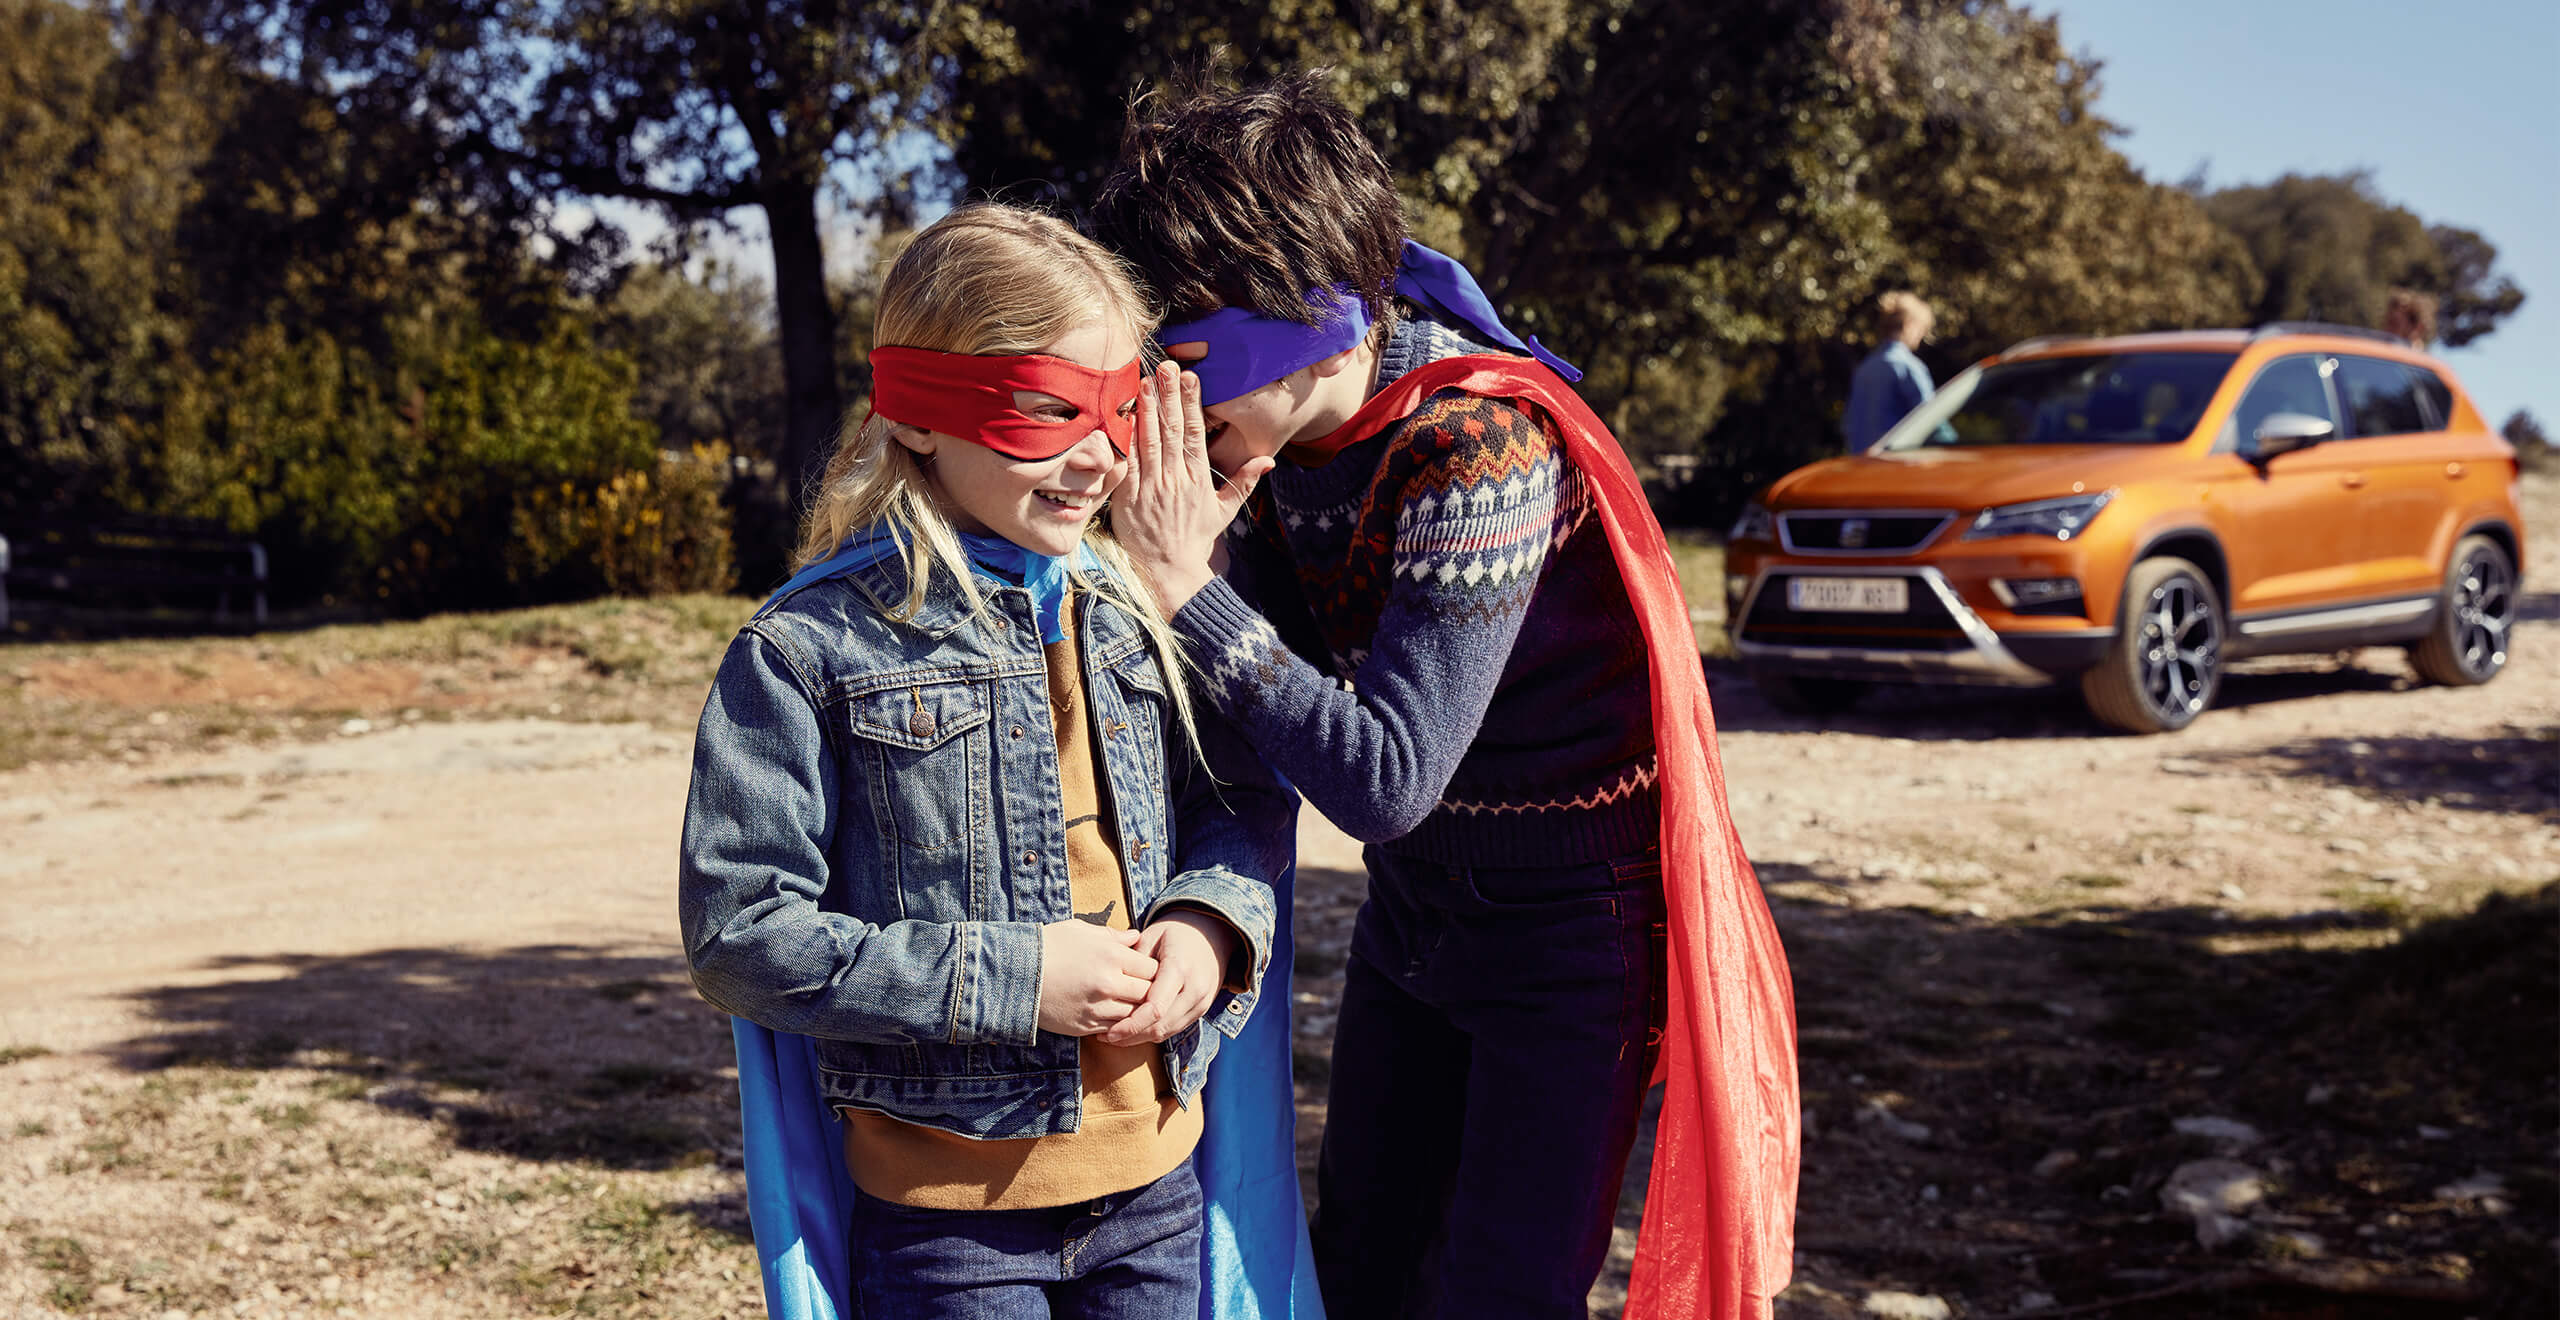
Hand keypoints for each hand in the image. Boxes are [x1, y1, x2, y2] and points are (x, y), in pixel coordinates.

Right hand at [1037, 920, 1158, 1036]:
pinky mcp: (1085, 1026)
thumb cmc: (1048, 945)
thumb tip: (1135, 937)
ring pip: (1134, 1014)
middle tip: (1144, 990)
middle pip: (1148, 994)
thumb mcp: (1080, 930)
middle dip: (1149, 992)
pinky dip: (1118, 1024)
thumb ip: (1113, 935)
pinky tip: (1113, 1016)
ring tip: (1130, 1004)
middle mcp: (1109, 983)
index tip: (1146, 971)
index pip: (1152, 968)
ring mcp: (1097, 1007)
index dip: (1152, 970)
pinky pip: (1114, 1029)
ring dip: (1135, 1010)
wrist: (1014, 973)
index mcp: (1111, 956)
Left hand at [1096, 909, 1237, 1045]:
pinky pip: (1174, 1028)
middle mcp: (1195, 989)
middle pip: (1160, 1025)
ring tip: (1115, 1036)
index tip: (1109, 1031)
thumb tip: (1112, 986)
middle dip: (1132, 1035)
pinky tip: (1134, 1031)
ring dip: (1141, 1038)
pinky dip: (1153, 1032)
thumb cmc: (1176, 932)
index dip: (1131, 1024)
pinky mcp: (1201, 1009)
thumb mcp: (1152, 936)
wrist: (1213, 934)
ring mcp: (1201, 1002)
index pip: (1155, 1008)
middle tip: (1105, 1037)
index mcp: (1180, 968)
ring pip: (1167, 1031)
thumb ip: (1134, 962)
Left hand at [1116, 362, 1275, 611]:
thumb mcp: (1225, 510)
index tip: (1191, 377)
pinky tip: (1122, 418)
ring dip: (1147, 410)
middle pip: (1172, 430)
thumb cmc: (1196, 538)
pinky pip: (1128, 463)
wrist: (1171, 568)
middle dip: (1169, 396)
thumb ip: (1244, 481)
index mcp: (1199, 478)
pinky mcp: (1130, 497)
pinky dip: (1126, 440)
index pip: (1196, 432)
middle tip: (1166, 366)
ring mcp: (1152, 486)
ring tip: (1144, 382)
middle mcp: (1177, 478)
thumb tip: (1268, 460)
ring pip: (1150, 441)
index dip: (1192, 403)